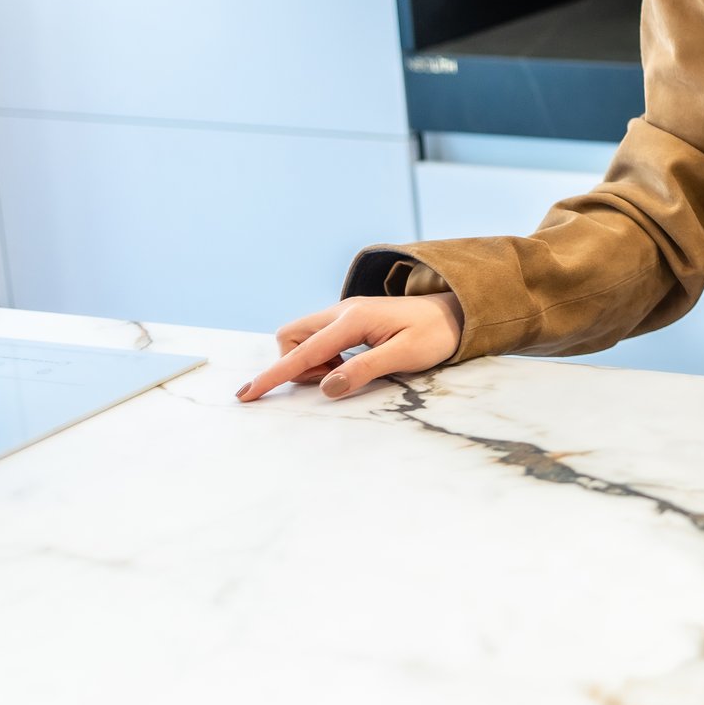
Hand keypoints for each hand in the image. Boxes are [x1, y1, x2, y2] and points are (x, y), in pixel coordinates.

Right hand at [234, 293, 463, 402]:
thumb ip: (366, 369)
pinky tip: (350, 362)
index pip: (303, 351)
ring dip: (311, 361)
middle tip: (334, 377)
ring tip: (348, 370)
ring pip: (302, 337)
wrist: (457, 312)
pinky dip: (323, 356)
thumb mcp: (407, 355)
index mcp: (354, 319)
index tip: (247, 394)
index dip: (274, 375)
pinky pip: (319, 339)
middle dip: (295, 363)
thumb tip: (327, 387)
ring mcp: (345, 313)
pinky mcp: (350, 320)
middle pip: (290, 335)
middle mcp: (343, 311)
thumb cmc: (436, 334)